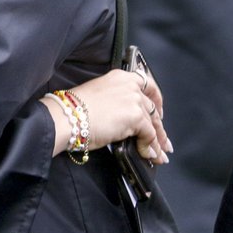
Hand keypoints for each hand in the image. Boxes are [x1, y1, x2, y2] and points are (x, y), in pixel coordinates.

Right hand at [41, 69, 172, 163]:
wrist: (68, 116)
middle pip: (152, 108)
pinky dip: (151, 148)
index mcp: (120, 77)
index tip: (159, 111)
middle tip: (164, 142)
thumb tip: (129, 123)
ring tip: (161, 154)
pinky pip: (149, 135)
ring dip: (158, 141)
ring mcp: (134, 100)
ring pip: (153, 123)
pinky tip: (149, 155)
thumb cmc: (75, 109)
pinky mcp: (136, 116)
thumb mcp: (100, 97)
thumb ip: (118, 104)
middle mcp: (130, 85)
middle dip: (159, 128)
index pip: (146, 84)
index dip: (156, 100)